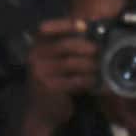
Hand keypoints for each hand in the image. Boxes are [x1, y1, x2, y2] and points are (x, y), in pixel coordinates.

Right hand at [20, 16, 98, 135]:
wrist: (42, 111)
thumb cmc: (52, 83)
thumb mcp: (53, 63)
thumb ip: (65, 48)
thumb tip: (89, 31)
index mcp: (35, 48)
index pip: (48, 29)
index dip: (66, 24)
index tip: (84, 24)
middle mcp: (35, 57)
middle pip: (65, 45)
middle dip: (85, 46)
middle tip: (99, 49)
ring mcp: (41, 72)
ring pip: (72, 63)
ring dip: (90, 64)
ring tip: (100, 66)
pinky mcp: (50, 87)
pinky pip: (75, 80)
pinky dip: (88, 80)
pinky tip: (95, 82)